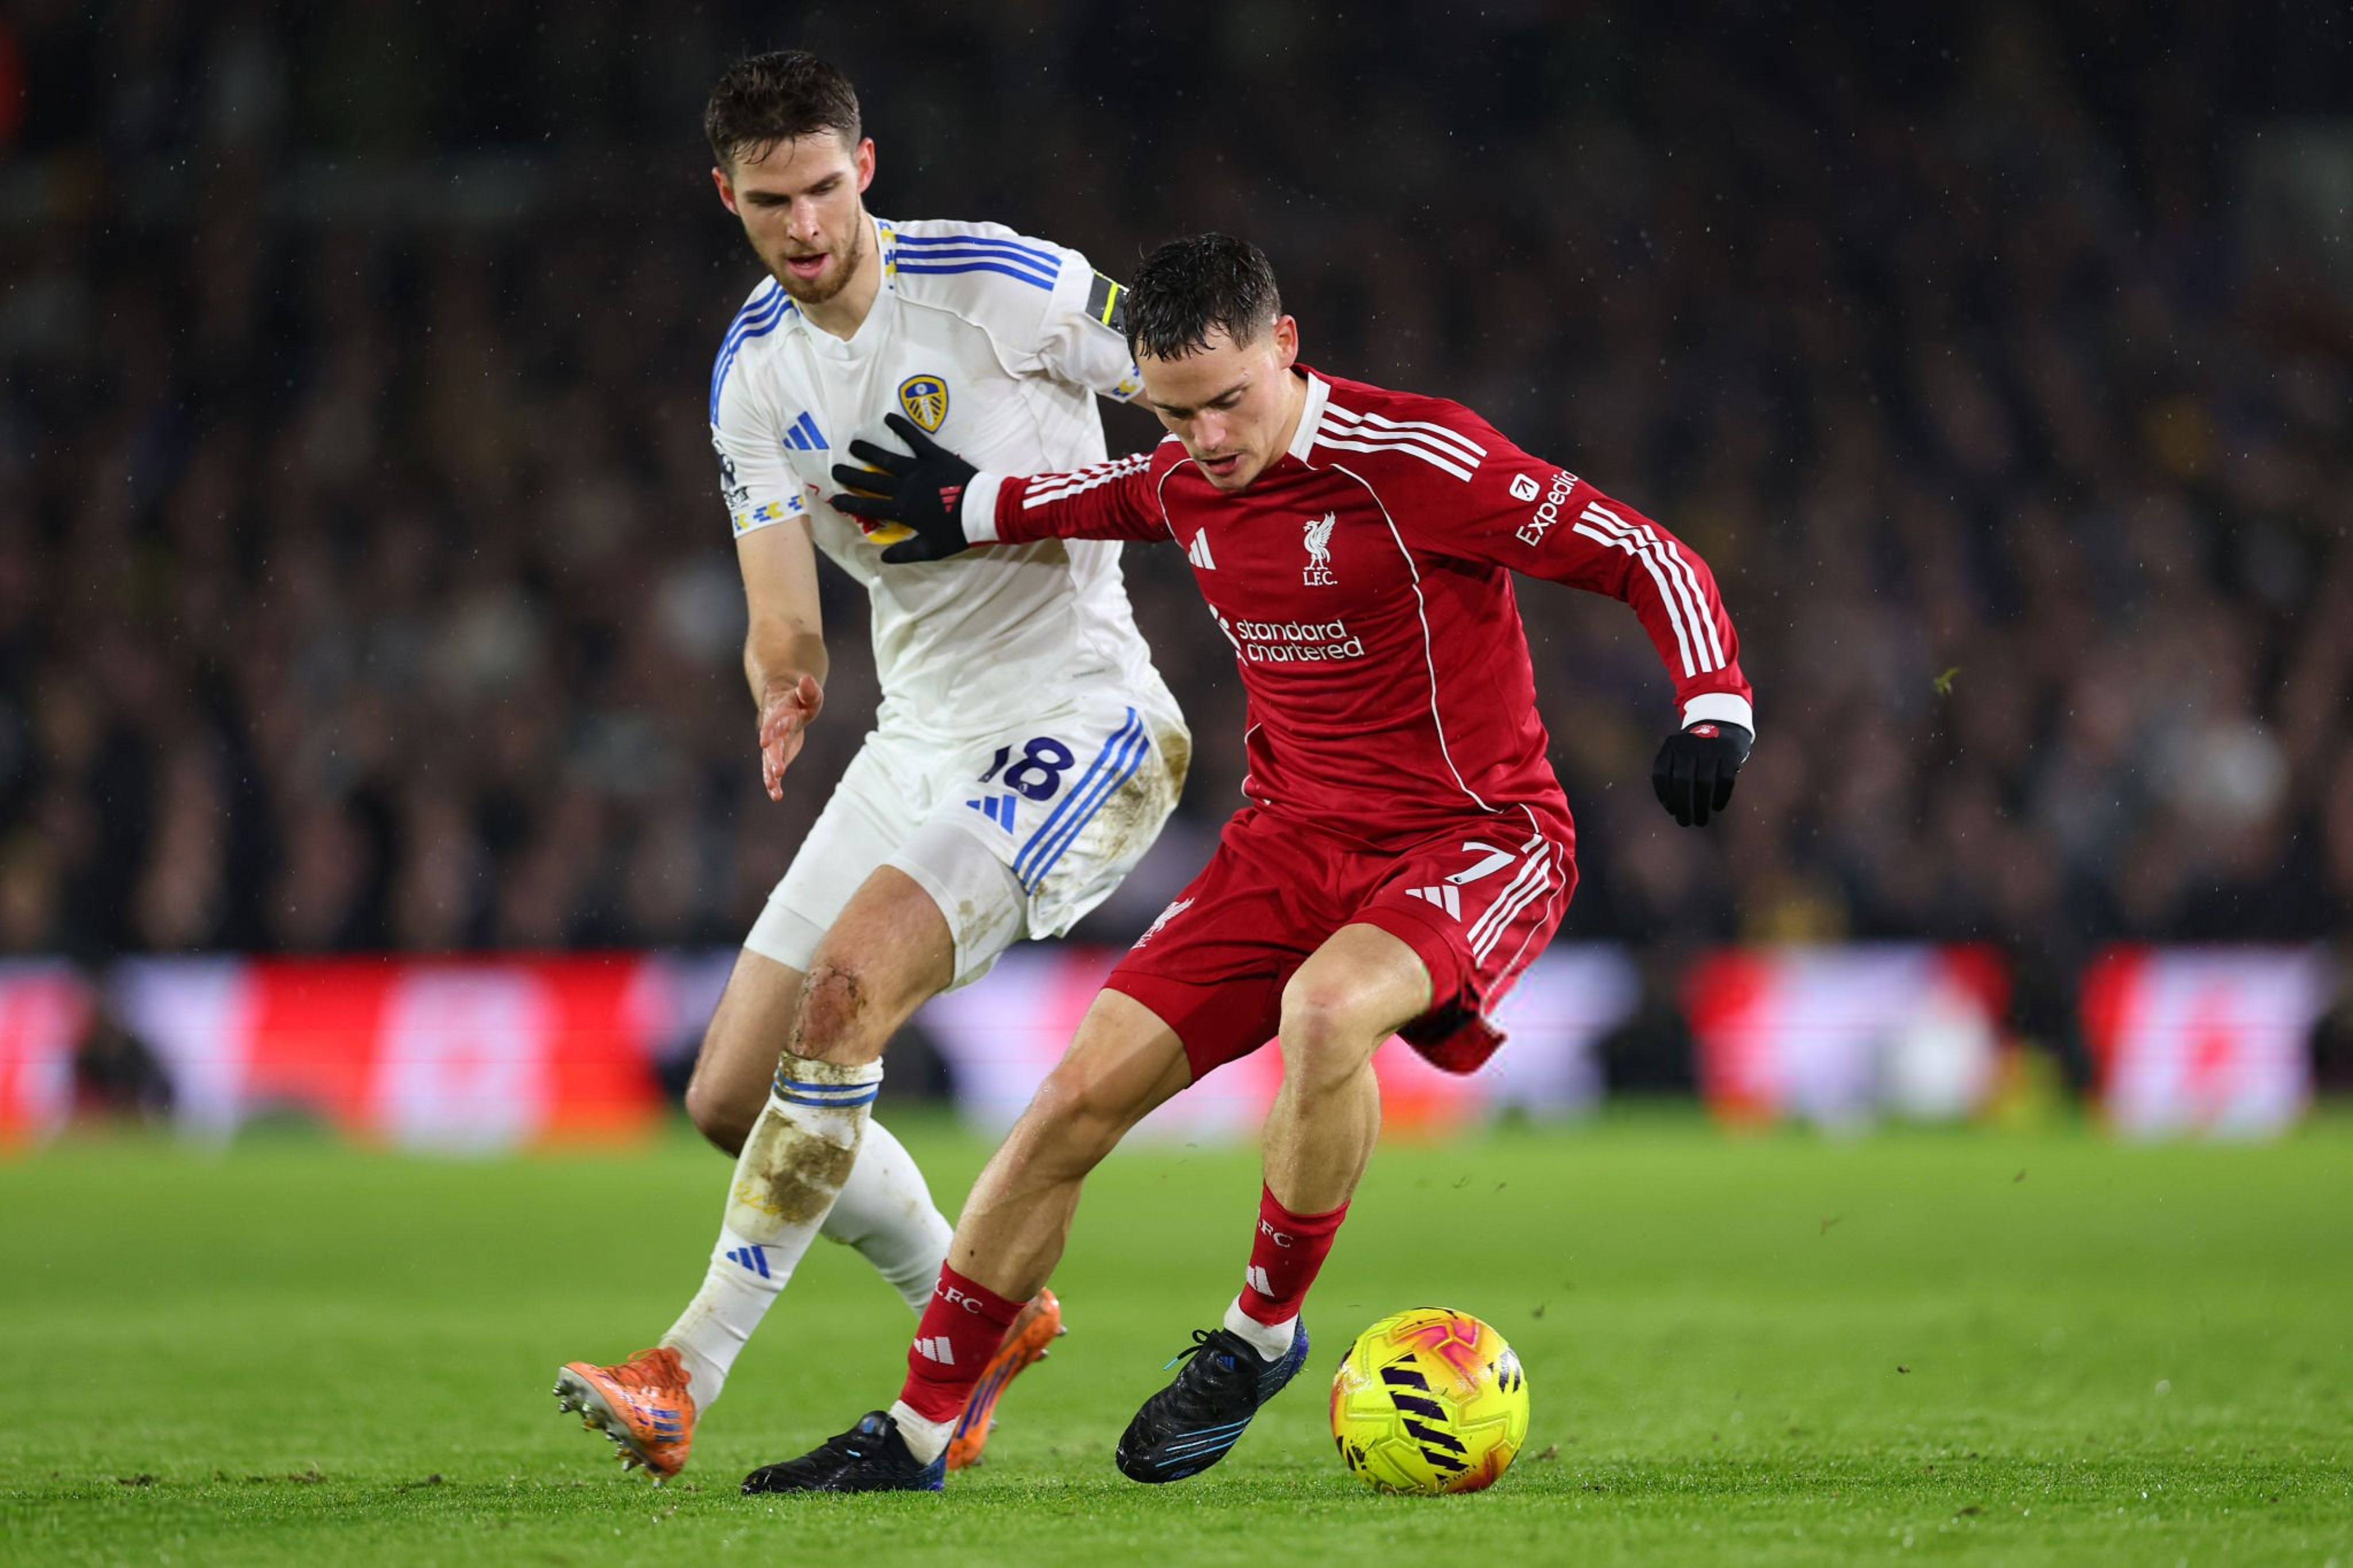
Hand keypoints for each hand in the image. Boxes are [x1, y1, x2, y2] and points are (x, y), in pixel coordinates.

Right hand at [758, 673, 823, 800]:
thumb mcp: (808, 694)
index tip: (765, 741)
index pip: (775, 722)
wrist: (782, 702)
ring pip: (769, 760)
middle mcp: (774, 731)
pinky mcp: (777, 755)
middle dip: (774, 758)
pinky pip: (773, 770)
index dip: (770, 730)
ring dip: (770, 774)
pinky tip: (776, 796)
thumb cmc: (799, 699)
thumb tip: (807, 679)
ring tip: (773, 789)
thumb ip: (808, 690)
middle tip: (777, 771)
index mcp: (781, 714)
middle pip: (773, 746)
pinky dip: (774, 783)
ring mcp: (774, 745)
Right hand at [830, 413, 979, 563]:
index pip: (869, 507)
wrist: (983, 510)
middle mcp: (905, 487)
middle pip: (872, 480)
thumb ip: (906, 554)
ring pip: (887, 458)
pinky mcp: (934, 455)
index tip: (834, 499)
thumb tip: (882, 558)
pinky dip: (902, 427)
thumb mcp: (932, 549)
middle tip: (835, 468)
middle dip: (851, 475)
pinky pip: (915, 438)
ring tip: (853, 444)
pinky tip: (887, 416)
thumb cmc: (958, 531)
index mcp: (903, 510)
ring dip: (868, 451)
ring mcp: (918, 469)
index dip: (850, 504)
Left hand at [1652, 720, 1750, 826]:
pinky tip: (1716, 807)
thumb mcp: (1678, 751)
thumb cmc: (1696, 748)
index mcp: (1672, 745)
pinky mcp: (1731, 753)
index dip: (1665, 796)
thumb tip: (1672, 809)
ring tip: (1700, 821)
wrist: (1723, 721)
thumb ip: (1672, 774)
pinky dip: (1720, 797)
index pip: (1662, 774)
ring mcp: (1712, 748)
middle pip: (1683, 781)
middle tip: (1685, 822)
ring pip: (1704, 783)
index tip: (1672, 811)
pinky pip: (1725, 781)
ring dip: (1701, 807)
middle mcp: (1690, 745)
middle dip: (1683, 806)